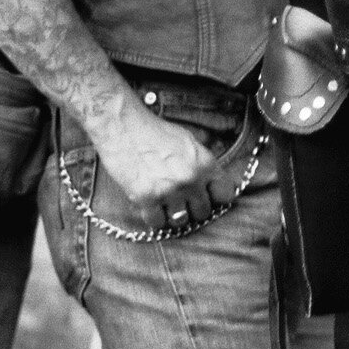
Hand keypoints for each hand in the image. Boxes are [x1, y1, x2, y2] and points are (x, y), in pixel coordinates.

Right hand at [90, 97, 220, 230]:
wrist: (122, 125)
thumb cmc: (154, 131)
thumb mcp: (188, 142)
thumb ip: (202, 164)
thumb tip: (211, 183)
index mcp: (205, 163)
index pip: (225, 194)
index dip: (216, 198)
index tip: (207, 197)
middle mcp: (191, 179)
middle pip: (203, 212)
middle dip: (193, 208)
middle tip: (181, 201)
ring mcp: (169, 190)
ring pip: (181, 221)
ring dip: (173, 215)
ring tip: (165, 204)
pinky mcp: (146, 198)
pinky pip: (157, 223)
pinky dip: (153, 218)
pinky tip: (150, 206)